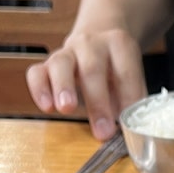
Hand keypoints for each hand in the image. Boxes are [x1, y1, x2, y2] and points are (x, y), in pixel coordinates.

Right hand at [26, 28, 146, 140]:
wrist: (99, 41)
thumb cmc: (118, 69)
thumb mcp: (133, 79)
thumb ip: (134, 99)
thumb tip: (136, 129)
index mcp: (119, 45)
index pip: (126, 72)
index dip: (128, 98)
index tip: (128, 124)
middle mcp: (91, 44)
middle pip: (92, 69)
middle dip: (98, 102)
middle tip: (103, 131)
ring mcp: (67, 52)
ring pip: (61, 64)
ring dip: (63, 87)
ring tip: (66, 109)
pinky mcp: (48, 63)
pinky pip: (37, 72)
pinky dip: (39, 89)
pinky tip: (47, 107)